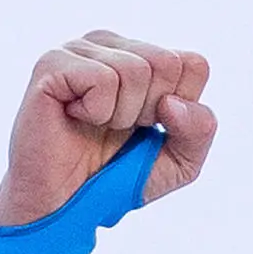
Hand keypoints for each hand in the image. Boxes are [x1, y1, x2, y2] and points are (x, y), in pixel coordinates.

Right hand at [0, 32, 215, 227]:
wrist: (61, 209)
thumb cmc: (115, 180)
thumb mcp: (178, 163)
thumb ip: (200, 130)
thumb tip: (173, 102)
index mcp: (141, 56)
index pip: (193, 64)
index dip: (178, 111)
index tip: (146, 129)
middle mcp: (110, 44)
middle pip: (167, 63)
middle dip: (149, 111)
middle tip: (116, 130)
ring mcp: (80, 50)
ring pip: (136, 69)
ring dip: (121, 116)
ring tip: (95, 126)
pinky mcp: (53, 64)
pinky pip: (104, 79)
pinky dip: (96, 112)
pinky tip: (74, 118)